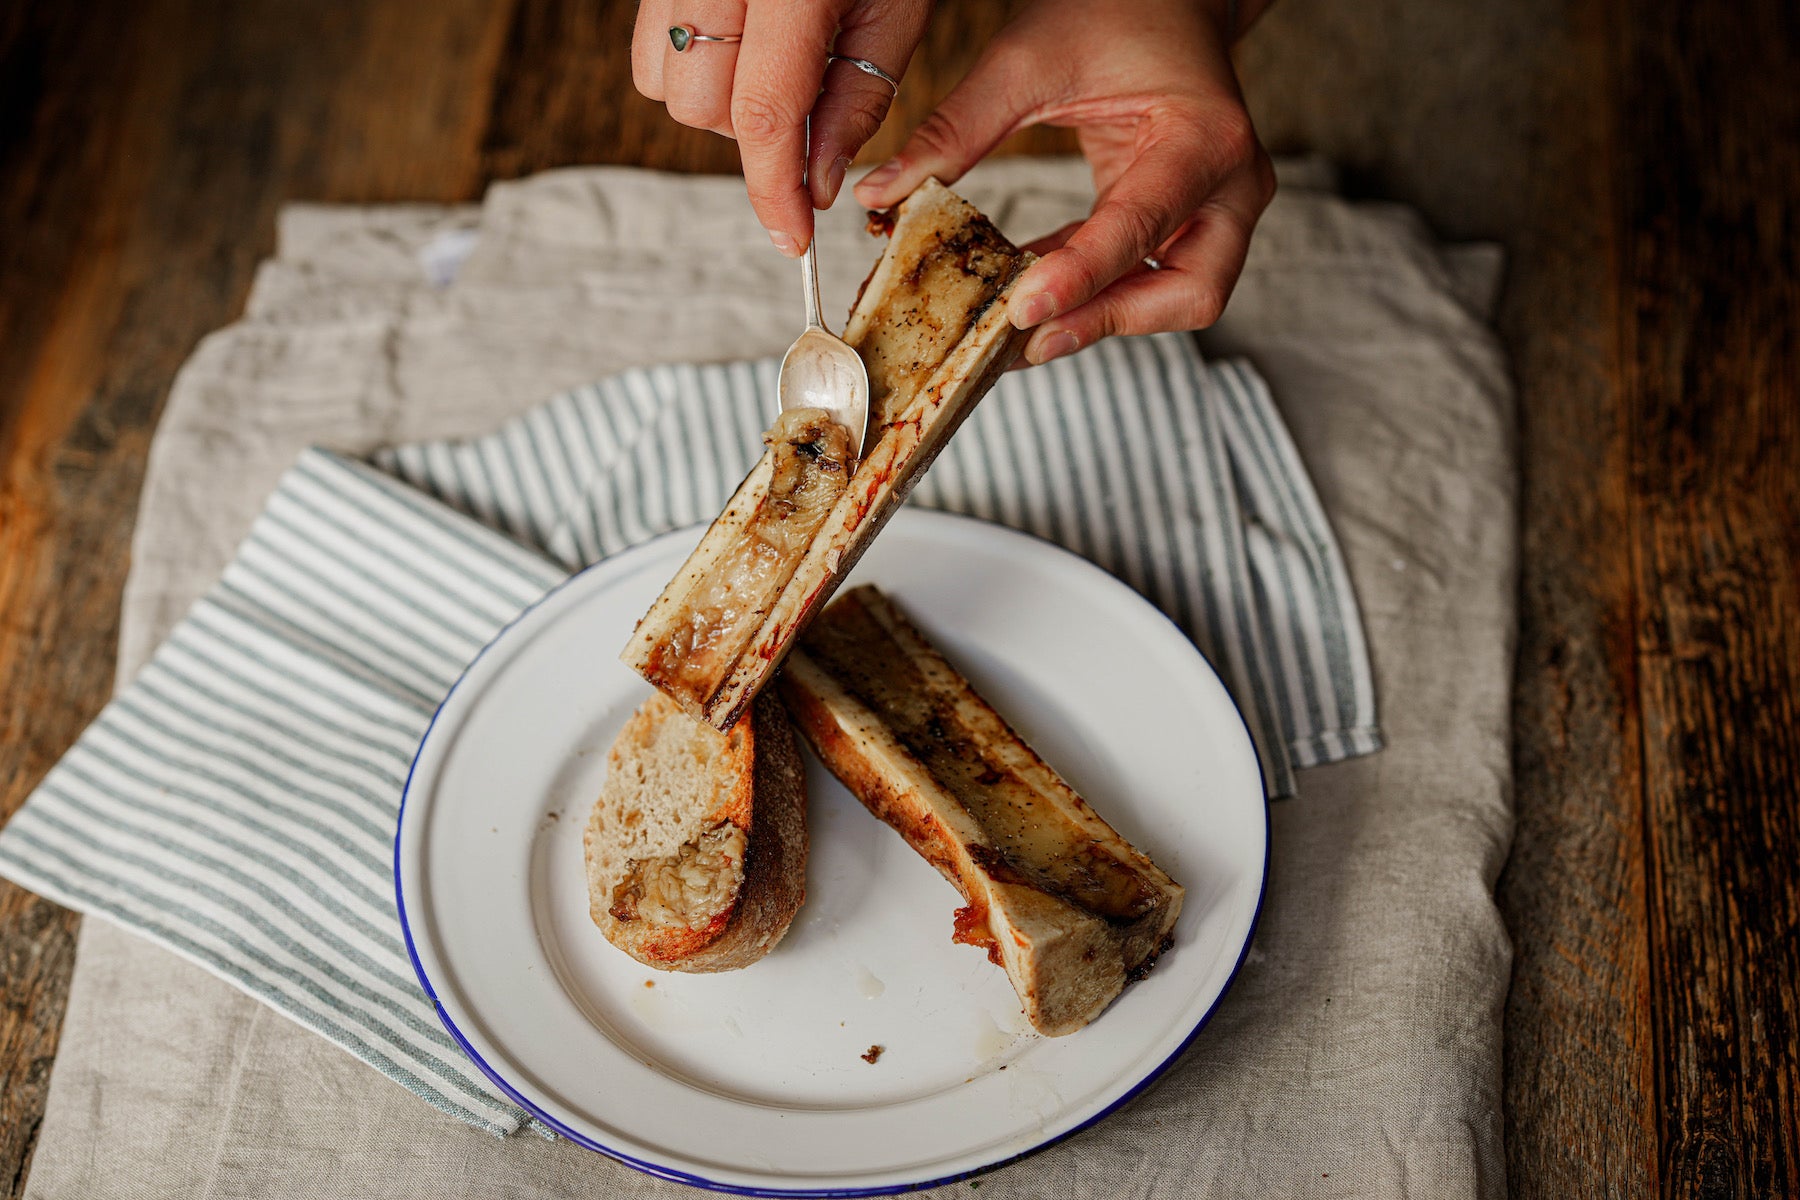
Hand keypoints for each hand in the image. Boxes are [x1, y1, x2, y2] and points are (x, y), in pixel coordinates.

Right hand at [632, 0, 932, 254]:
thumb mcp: (896, 10)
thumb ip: (856, 102)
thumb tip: (815, 186)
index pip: (762, 114)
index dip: (775, 191)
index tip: (794, 239)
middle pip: (700, 106)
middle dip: (753, 132)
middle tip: (808, 104)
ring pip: (664, 83)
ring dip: (717, 100)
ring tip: (775, 63)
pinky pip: (649, 44)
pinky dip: (692, 62)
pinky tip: (741, 40)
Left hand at [854, 0, 1275, 364]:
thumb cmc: (1111, 12)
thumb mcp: (1026, 60)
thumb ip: (956, 130)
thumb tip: (879, 194)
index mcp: (1201, 137)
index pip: (1141, 227)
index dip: (1081, 279)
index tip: (1022, 312)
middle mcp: (1230, 184)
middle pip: (1189, 294)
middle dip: (1109, 320)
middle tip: (1027, 336)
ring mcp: (1221, 209)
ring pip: (1179, 301)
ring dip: (1103, 317)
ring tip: (1020, 324)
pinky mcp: (1194, 222)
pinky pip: (1151, 279)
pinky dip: (1095, 294)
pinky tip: (1031, 292)